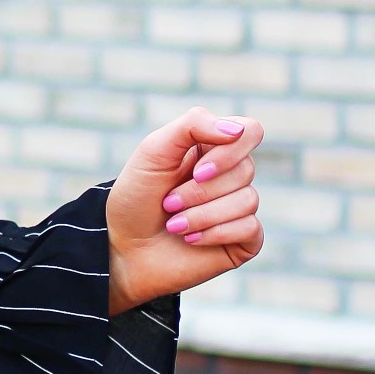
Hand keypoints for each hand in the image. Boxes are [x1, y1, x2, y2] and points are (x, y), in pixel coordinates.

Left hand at [105, 110, 264, 313]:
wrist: (123, 249)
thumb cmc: (136, 198)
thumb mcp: (154, 151)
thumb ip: (193, 125)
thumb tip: (238, 131)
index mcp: (213, 147)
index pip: (250, 131)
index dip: (229, 152)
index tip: (197, 171)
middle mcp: (231, 175)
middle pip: (245, 170)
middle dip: (199, 191)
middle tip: (168, 203)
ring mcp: (240, 207)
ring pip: (248, 200)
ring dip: (202, 215)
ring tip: (174, 225)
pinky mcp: (244, 239)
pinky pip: (251, 228)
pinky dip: (215, 234)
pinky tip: (191, 239)